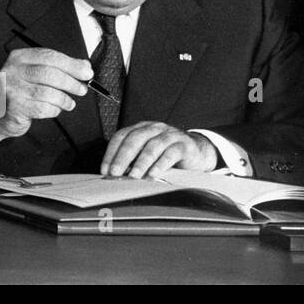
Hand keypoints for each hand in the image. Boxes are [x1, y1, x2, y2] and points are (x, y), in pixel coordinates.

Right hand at [0, 47, 92, 159]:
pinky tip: (55, 109)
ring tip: (69, 103)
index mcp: (19, 57)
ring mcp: (11, 89)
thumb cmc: (20, 92)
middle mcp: (12, 71)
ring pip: (47, 93)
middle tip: (82, 89)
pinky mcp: (14, 107)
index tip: (87, 72)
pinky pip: (43, 108)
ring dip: (64, 99)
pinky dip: (54, 110)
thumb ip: (57, 67)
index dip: (71, 64)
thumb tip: (84, 66)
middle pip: (48, 73)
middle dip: (70, 82)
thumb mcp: (35, 73)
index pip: (49, 56)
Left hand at [102, 122, 217, 177]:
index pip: (121, 136)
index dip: (111, 153)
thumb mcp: (148, 155)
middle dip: (122, 157)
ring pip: (152, 145)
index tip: (105, 170)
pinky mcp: (184, 145)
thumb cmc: (167, 155)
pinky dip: (160, 164)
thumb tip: (114, 176)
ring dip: (141, 162)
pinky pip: (171, 153)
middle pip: (135, 139)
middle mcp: (154, 128)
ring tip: (134, 176)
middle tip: (115, 173)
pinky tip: (153, 175)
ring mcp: (170, 135)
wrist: (198, 153)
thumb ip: (133, 160)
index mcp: (141, 128)